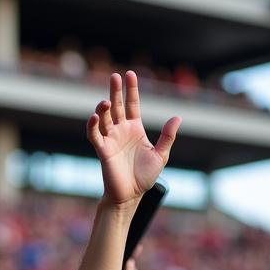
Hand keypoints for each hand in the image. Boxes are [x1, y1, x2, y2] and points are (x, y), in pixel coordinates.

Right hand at [87, 72, 180, 205]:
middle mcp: (121, 131)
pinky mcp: (102, 150)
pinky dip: (92, 126)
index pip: (132, 104)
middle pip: (116, 106)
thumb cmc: (144, 177)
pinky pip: (94, 135)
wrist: (131, 195)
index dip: (131, 89)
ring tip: (105, 102)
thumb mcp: (161, 155)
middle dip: (115, 91)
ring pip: (104, 118)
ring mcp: (111, 139)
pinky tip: (94, 117)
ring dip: (103, 108)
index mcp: (135, 129)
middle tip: (114, 76)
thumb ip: (167, 136)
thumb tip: (177, 117)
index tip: (130, 74)